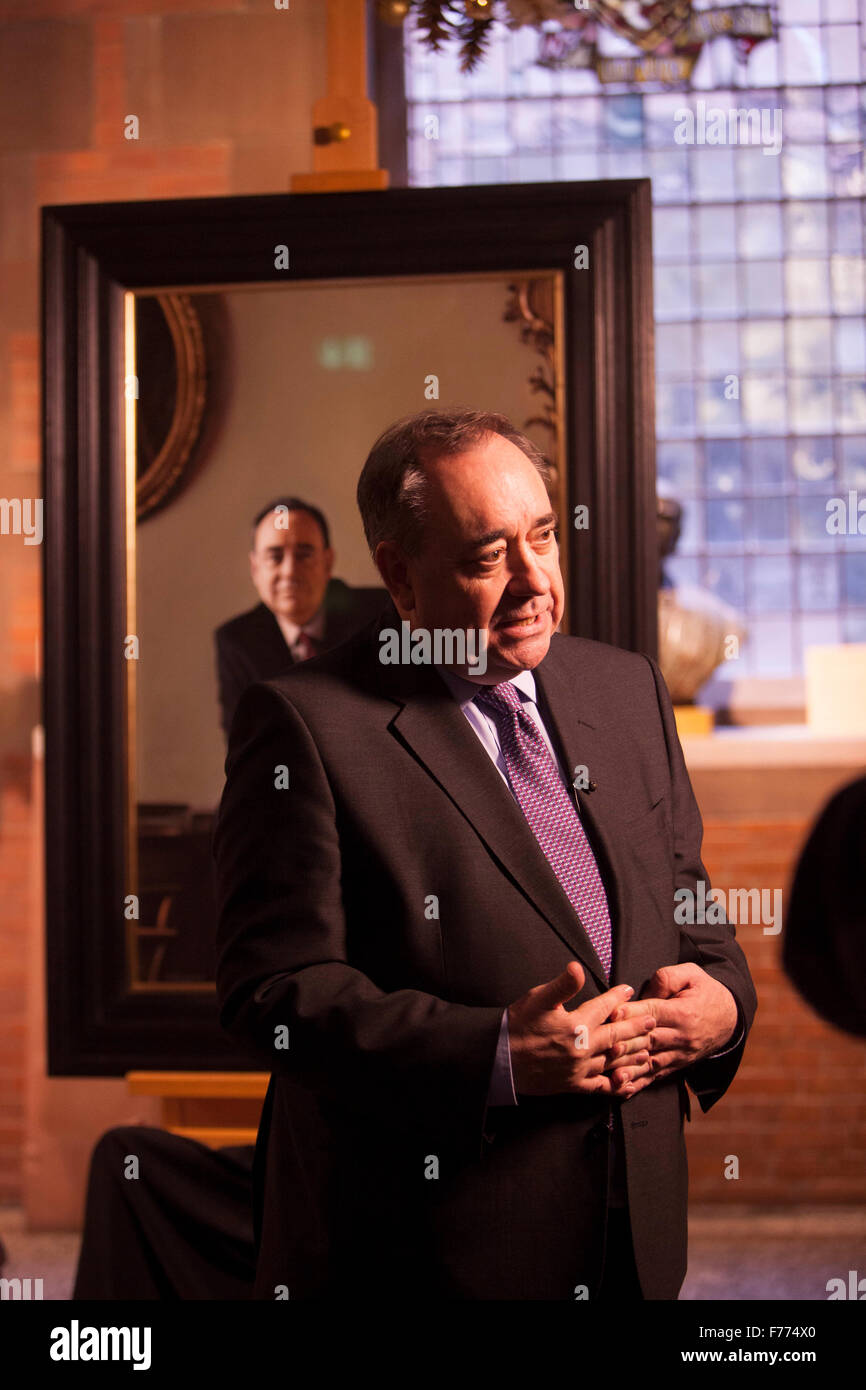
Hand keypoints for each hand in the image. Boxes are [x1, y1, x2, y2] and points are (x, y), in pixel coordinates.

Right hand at [507, 961, 656, 1097]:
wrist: (500, 1059)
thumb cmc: (517, 1025)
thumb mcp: (538, 999)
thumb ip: (562, 985)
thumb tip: (578, 967)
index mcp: (576, 1024)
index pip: (604, 1008)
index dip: (618, 997)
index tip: (628, 990)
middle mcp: (582, 1048)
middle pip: (617, 1036)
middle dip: (636, 1027)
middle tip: (652, 1021)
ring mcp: (579, 1069)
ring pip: (614, 1061)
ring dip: (632, 1054)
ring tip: (647, 1049)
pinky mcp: (573, 1085)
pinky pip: (601, 1086)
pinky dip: (616, 1084)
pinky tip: (627, 1083)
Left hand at [609, 963, 738, 1094]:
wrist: (731, 1018)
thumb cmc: (706, 991)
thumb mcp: (692, 974)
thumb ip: (667, 978)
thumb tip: (645, 992)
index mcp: (683, 1012)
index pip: (653, 1012)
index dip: (631, 1013)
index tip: (611, 1012)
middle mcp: (681, 1036)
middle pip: (649, 1040)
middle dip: (625, 1043)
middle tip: (603, 1045)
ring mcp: (680, 1053)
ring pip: (651, 1062)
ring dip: (630, 1069)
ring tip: (610, 1074)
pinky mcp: (677, 1064)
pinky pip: (657, 1076)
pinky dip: (640, 1083)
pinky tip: (623, 1088)